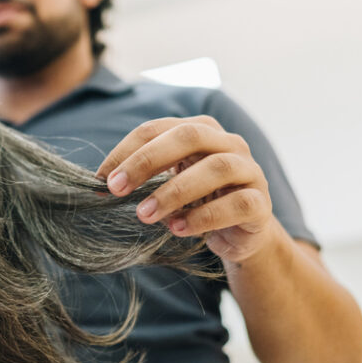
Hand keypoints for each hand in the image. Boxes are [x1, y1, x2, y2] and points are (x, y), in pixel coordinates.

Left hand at [96, 116, 275, 263]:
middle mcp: (228, 143)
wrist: (240, 234)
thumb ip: (143, 179)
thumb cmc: (197, 203)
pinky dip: (204, 217)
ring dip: (174, 192)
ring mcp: (249, 170)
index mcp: (200, 130)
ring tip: (144, 215)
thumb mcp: (167, 185)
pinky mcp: (260, 203)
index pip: (157, 128)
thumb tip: (102, 184)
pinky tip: (178, 229)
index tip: (101, 179)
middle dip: (147, 161)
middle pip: (188, 136)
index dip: (126, 151)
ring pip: (215, 168)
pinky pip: (236, 204)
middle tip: (117, 189)